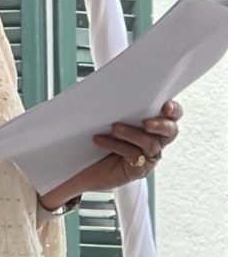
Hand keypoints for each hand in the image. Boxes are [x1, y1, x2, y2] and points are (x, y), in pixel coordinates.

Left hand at [40, 100, 182, 210]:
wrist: (83, 167)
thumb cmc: (97, 138)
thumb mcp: (106, 118)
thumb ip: (116, 105)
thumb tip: (109, 86)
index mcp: (152, 124)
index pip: (172, 114)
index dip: (173, 109)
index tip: (165, 105)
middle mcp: (154, 140)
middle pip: (170, 131)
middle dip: (161, 124)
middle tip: (146, 122)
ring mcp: (147, 157)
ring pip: (151, 143)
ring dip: (133, 133)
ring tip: (115, 127)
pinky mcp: (137, 170)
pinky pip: (134, 155)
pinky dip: (117, 145)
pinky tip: (100, 140)